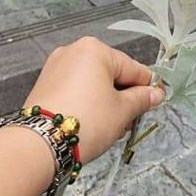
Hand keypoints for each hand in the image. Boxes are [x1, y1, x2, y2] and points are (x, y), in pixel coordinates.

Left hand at [23, 37, 163, 163]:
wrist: (37, 145)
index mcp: (95, 49)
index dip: (146, 87)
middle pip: (111, 74)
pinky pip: (75, 89)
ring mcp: (56, 67)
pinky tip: (91, 124)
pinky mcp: (44, 85)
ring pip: (92, 83)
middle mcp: (74, 51)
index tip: (156, 102)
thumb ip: (142, 99)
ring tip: (111, 128)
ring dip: (106, 102)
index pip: (132, 68)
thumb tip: (157, 93)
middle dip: (123, 98)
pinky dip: (87, 103)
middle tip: (130, 122)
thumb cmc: (87, 121)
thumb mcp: (122, 111)